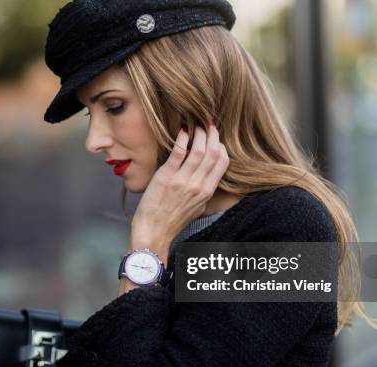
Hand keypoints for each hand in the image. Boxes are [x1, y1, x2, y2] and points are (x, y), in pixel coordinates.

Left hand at [131, 123, 228, 248]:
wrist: (154, 231)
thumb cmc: (173, 221)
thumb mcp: (197, 208)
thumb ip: (204, 191)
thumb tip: (207, 177)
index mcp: (207, 192)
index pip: (222, 163)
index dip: (221, 147)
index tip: (216, 138)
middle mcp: (197, 185)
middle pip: (213, 153)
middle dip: (213, 135)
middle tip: (209, 125)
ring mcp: (182, 181)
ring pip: (198, 151)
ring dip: (199, 134)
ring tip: (197, 125)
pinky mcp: (166, 177)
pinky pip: (178, 154)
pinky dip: (182, 140)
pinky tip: (183, 131)